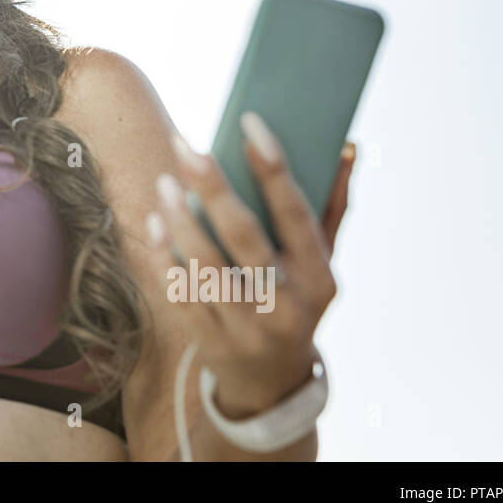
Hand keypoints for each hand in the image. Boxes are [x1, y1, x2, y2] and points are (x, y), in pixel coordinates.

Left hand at [138, 117, 355, 417]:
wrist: (273, 380)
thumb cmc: (298, 299)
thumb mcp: (322, 262)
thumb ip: (332, 206)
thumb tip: (347, 146)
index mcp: (319, 276)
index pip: (295, 213)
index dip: (273, 167)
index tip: (249, 122)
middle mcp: (285, 302)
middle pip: (244, 235)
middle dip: (214, 186)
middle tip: (187, 145)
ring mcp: (246, 325)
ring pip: (206, 264)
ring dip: (181, 219)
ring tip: (165, 182)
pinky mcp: (211, 339)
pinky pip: (181, 291)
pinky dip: (165, 255)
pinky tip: (154, 221)